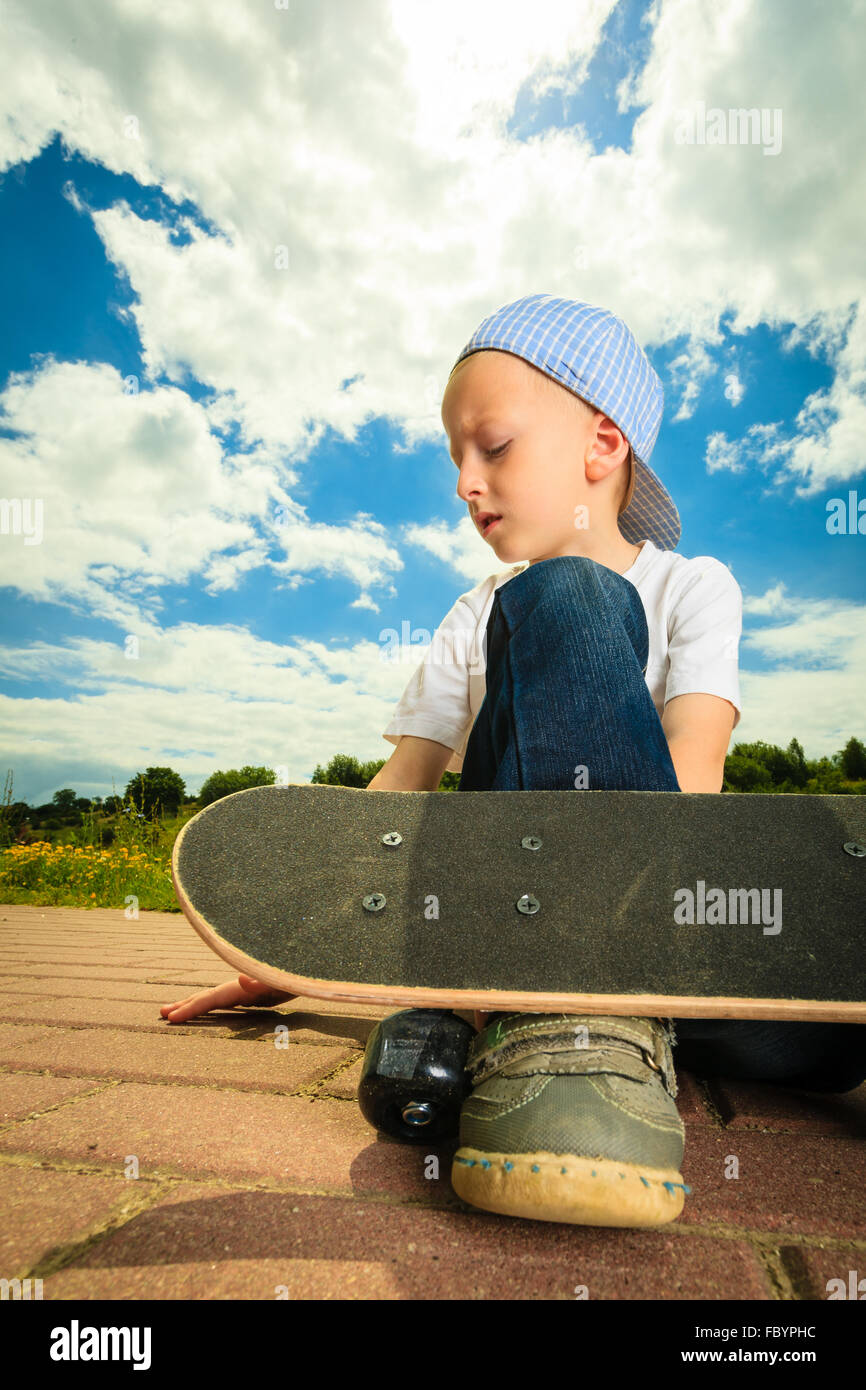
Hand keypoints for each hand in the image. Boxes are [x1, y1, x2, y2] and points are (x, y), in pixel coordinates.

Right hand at [160, 972, 295, 1022]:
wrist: (314, 965)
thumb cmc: (299, 974)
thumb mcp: (282, 979)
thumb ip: (263, 979)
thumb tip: (241, 978)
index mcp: (242, 987)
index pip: (210, 999)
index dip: (189, 1008)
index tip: (169, 1018)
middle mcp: (241, 985)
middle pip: (207, 996)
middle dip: (186, 1005)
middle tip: (163, 1014)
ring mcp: (248, 986)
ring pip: (216, 996)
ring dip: (197, 1002)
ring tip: (178, 1008)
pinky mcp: (258, 989)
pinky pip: (229, 998)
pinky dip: (216, 1003)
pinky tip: (216, 1006)